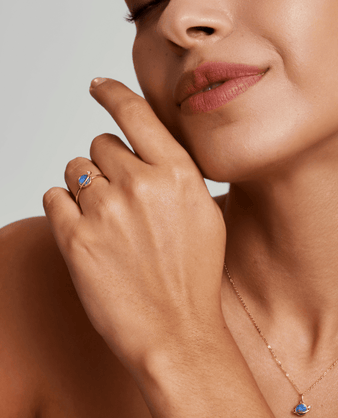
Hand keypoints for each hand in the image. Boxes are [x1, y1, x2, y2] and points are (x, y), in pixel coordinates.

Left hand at [43, 78, 226, 368]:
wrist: (177, 331)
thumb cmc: (195, 277)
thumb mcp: (205, 215)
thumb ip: (176, 175)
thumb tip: (147, 151)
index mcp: (179, 174)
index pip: (135, 112)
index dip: (112, 92)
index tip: (99, 85)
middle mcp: (141, 184)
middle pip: (100, 143)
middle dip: (107, 164)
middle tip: (123, 200)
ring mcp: (106, 210)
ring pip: (74, 169)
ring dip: (85, 187)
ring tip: (108, 222)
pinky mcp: (75, 238)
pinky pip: (53, 198)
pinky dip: (66, 209)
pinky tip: (88, 233)